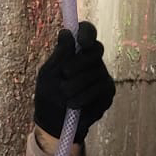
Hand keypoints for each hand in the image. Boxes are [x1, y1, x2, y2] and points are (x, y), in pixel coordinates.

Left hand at [33, 21, 114, 142]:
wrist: (54, 123)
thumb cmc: (49, 95)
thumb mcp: (47, 75)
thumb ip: (58, 56)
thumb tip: (66, 33)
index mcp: (77, 51)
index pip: (87, 32)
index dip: (87, 32)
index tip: (81, 41)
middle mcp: (93, 61)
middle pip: (96, 50)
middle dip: (79, 62)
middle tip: (65, 74)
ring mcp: (103, 76)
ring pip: (96, 73)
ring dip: (77, 86)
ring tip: (65, 99)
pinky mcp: (108, 93)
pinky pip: (100, 91)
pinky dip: (84, 99)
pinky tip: (75, 107)